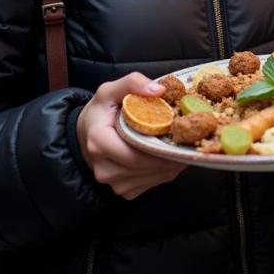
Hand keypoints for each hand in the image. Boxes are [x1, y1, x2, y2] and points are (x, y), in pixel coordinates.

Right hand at [76, 72, 185, 199]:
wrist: (86, 133)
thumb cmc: (100, 111)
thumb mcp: (110, 90)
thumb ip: (133, 83)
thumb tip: (159, 90)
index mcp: (99, 142)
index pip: (134, 154)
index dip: (158, 150)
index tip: (178, 139)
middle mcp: (103, 167)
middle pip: (144, 167)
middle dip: (168, 157)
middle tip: (187, 143)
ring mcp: (112, 182)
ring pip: (150, 178)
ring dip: (169, 166)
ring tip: (181, 148)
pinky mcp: (122, 190)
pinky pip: (149, 184)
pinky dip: (163, 173)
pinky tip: (168, 158)